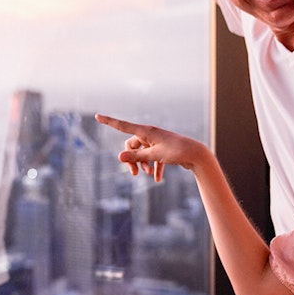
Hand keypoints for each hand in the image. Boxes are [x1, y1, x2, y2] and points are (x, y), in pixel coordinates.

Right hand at [95, 113, 213, 181]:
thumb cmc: (176, 152)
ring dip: (143, 164)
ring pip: (142, 153)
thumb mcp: (154, 155)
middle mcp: (150, 134)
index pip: (122, 125)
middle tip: (134, 174)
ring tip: (148, 174)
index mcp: (146, 131)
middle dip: (131, 159)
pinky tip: (157, 179)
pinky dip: (154, 168)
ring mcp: (157, 141)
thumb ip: (136, 156)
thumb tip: (119, 156)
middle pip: (131, 145)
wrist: (196, 155)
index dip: (109, 121)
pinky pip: (153, 158)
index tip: (97, 116)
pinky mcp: (163, 149)